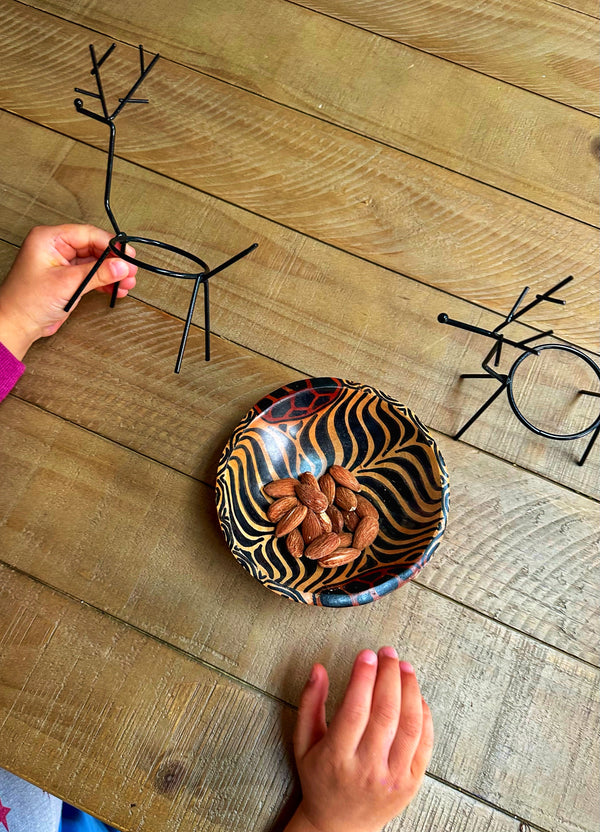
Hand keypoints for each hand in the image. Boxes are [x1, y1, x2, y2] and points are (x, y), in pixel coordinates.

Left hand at [0, 224, 136, 359]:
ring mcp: (62, 263)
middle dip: (114, 261)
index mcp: (49, 239)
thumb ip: (97, 273)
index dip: (110, 244)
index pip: (87, 234)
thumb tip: (121, 266)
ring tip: (126, 282)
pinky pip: (91, 274)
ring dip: (112, 273)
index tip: (127, 255)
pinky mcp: (67, 278)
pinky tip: (116, 288)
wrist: (17, 325)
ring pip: (95, 262)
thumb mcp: (68, 284)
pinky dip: (104, 281)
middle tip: (130, 271)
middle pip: (93, 247)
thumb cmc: (27, 301)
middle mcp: (55, 247)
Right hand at [285, 648, 432, 831]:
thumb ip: (309, 703)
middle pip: (385, 712)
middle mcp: (367, 768)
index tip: (366, 655)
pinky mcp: (411, 782)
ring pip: (408, 725)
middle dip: (389, 675)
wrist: (339, 826)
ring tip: (404, 667)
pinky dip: (424, 715)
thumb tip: (319, 669)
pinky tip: (416, 695)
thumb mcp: (304, 743)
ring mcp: (393, 777)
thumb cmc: (320, 779)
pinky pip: (424, 742)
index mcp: (336, 758)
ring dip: (410, 689)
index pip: (355, 710)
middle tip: (387, 653)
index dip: (363, 678)